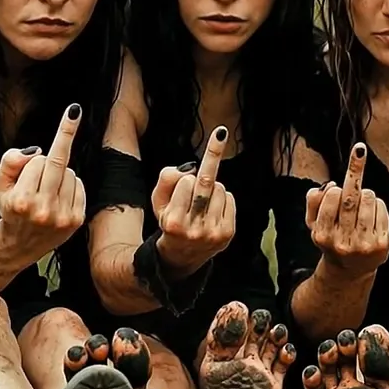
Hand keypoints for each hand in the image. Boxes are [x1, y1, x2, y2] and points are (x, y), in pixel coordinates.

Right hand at [0, 103, 87, 261]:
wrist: (19, 244)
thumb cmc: (10, 207)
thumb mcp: (0, 183)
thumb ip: (11, 161)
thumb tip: (35, 151)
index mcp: (21, 201)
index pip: (37, 161)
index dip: (45, 147)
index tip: (74, 111)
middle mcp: (43, 211)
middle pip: (57, 164)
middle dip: (53, 154)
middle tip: (57, 140)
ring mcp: (62, 217)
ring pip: (70, 173)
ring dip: (59, 174)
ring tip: (45, 190)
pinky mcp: (76, 220)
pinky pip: (79, 185)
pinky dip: (69, 185)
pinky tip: (57, 197)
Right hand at [150, 125, 236, 272]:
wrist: (182, 255)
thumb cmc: (170, 220)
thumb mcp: (158, 201)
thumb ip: (167, 180)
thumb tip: (190, 169)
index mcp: (174, 222)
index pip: (186, 183)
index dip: (186, 177)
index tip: (218, 135)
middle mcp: (194, 229)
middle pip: (206, 183)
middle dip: (212, 158)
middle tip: (220, 133)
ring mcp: (213, 233)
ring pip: (220, 189)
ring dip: (211, 188)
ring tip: (201, 203)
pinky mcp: (228, 233)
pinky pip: (230, 198)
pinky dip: (222, 198)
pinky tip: (212, 210)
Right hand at [305, 142, 388, 276]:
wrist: (350, 270)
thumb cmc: (331, 238)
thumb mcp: (314, 223)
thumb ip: (313, 200)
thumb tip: (329, 185)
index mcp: (322, 235)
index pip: (332, 197)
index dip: (335, 189)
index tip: (336, 187)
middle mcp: (342, 241)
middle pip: (351, 196)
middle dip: (355, 172)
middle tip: (359, 150)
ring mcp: (364, 244)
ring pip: (369, 198)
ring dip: (366, 194)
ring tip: (361, 205)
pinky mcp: (382, 244)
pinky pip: (381, 208)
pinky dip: (377, 205)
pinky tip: (371, 216)